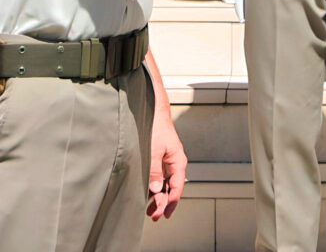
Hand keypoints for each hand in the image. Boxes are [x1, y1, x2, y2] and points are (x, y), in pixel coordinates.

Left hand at [146, 106, 186, 220]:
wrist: (152, 111)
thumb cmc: (156, 127)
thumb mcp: (153, 151)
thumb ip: (154, 172)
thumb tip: (157, 190)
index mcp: (178, 162)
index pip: (176, 188)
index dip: (170, 203)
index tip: (162, 214)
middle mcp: (174, 163)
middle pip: (171, 188)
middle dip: (162, 203)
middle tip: (153, 216)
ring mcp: (167, 161)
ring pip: (165, 184)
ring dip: (158, 196)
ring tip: (149, 209)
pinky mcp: (159, 158)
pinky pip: (159, 177)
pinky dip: (154, 187)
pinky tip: (148, 193)